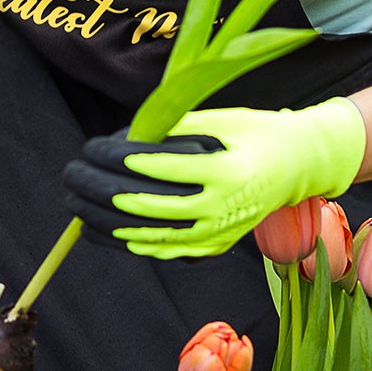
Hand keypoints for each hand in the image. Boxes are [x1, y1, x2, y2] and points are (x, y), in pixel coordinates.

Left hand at [64, 97, 365, 257]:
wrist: (297, 167)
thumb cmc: (254, 133)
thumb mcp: (219, 120)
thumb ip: (171, 129)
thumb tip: (121, 139)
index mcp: (226, 171)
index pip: (161, 169)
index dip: (121, 159)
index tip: (92, 149)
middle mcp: (224, 208)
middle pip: (149, 205)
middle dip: (103, 192)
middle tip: (74, 175)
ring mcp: (219, 233)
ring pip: (151, 234)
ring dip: (107, 221)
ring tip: (76, 204)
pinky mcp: (213, 246)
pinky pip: (163, 250)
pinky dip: (128, 242)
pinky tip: (100, 230)